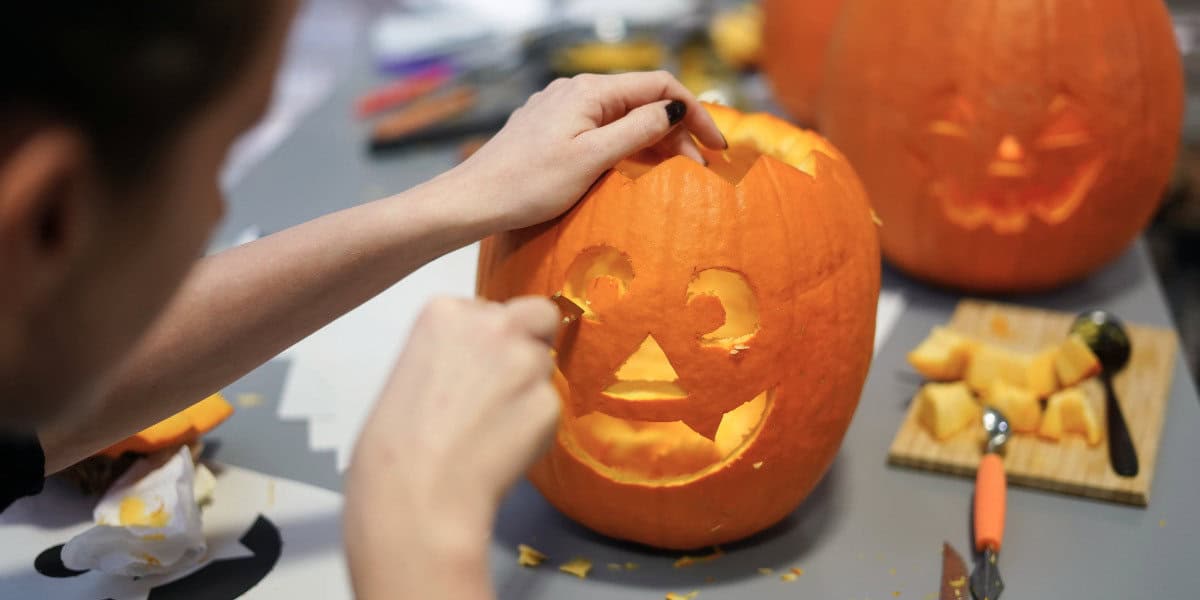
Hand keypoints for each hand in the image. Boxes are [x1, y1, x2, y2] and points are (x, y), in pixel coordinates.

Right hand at [344, 296, 559, 598]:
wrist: (416, 492)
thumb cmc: (395, 442)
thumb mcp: (413, 368)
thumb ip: (455, 350)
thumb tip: (486, 360)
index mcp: (445, 310)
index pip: (489, 307)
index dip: (486, 339)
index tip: (468, 369)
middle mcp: (492, 324)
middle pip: (536, 315)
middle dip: (529, 340)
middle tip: (505, 383)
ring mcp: (526, 361)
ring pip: (545, 365)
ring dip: (530, 389)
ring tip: (491, 428)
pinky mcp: (549, 402)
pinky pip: (549, 408)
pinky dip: (535, 426)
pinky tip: (502, 449)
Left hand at [452, 70, 726, 231]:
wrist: (473, 202)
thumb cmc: (528, 185)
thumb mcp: (592, 159)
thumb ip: (637, 130)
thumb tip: (674, 108)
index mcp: (589, 92)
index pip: (659, 86)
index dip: (695, 112)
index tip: (717, 146)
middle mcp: (575, 92)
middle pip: (642, 101)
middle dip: (677, 130)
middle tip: (700, 170)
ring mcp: (561, 110)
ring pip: (622, 117)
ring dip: (654, 141)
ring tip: (676, 174)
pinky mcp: (551, 131)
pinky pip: (601, 130)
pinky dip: (628, 146)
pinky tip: (635, 171)